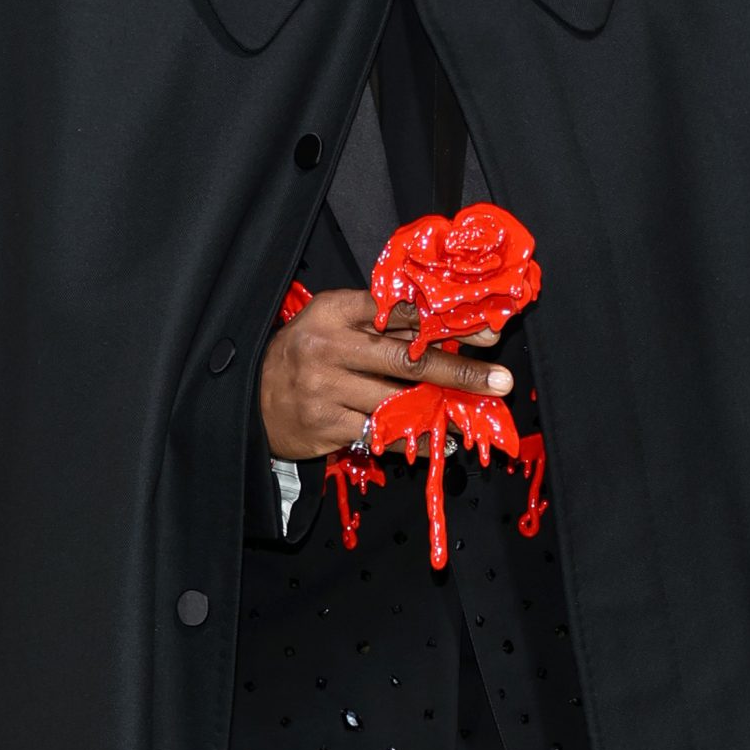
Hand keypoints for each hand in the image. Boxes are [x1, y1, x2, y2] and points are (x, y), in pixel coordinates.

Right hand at [259, 287, 514, 461]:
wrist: (251, 397)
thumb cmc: (303, 354)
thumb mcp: (333, 323)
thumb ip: (381, 322)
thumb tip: (446, 331)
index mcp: (333, 310)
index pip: (398, 311)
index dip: (445, 323)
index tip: (485, 335)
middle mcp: (328, 347)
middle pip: (405, 359)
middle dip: (458, 370)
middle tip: (499, 380)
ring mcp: (325, 389)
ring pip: (397, 401)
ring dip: (442, 411)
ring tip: (474, 415)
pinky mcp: (325, 426)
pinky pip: (381, 434)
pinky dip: (413, 438)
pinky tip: (438, 439)